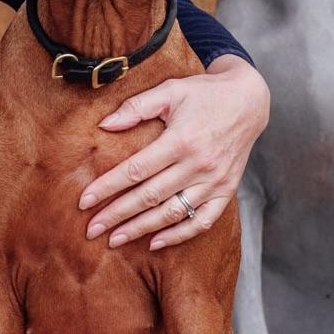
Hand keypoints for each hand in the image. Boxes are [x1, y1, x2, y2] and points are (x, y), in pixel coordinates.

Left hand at [77, 55, 268, 250]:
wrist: (249, 100)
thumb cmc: (203, 93)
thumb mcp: (170, 91)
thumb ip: (136, 107)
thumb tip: (104, 125)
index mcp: (181, 140)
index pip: (135, 170)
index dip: (107, 187)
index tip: (84, 202)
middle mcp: (199, 165)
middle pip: (149, 197)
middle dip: (117, 215)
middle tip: (91, 230)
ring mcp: (215, 181)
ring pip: (173, 213)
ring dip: (142, 229)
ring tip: (115, 239)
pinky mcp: (226, 191)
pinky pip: (202, 221)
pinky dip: (179, 235)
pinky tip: (155, 242)